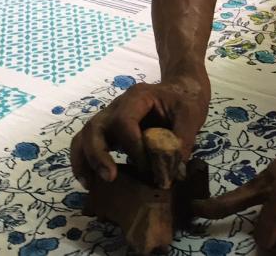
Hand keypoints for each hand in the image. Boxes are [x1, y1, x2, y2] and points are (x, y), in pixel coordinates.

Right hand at [70, 76, 209, 187]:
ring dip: (84, 160)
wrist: (181, 90)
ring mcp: (109, 118)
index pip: (124, 122)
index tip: (148, 167)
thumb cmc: (185, 100)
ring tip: (90, 185)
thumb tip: (174, 174)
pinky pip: (87, 143)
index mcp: (137, 97)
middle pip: (95, 128)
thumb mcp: (191, 115)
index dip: (133, 147)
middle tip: (110, 177)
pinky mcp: (109, 131)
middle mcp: (117, 106)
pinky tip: (90, 182)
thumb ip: (182, 142)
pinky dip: (84, 161)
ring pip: (84, 136)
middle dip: (98, 155)